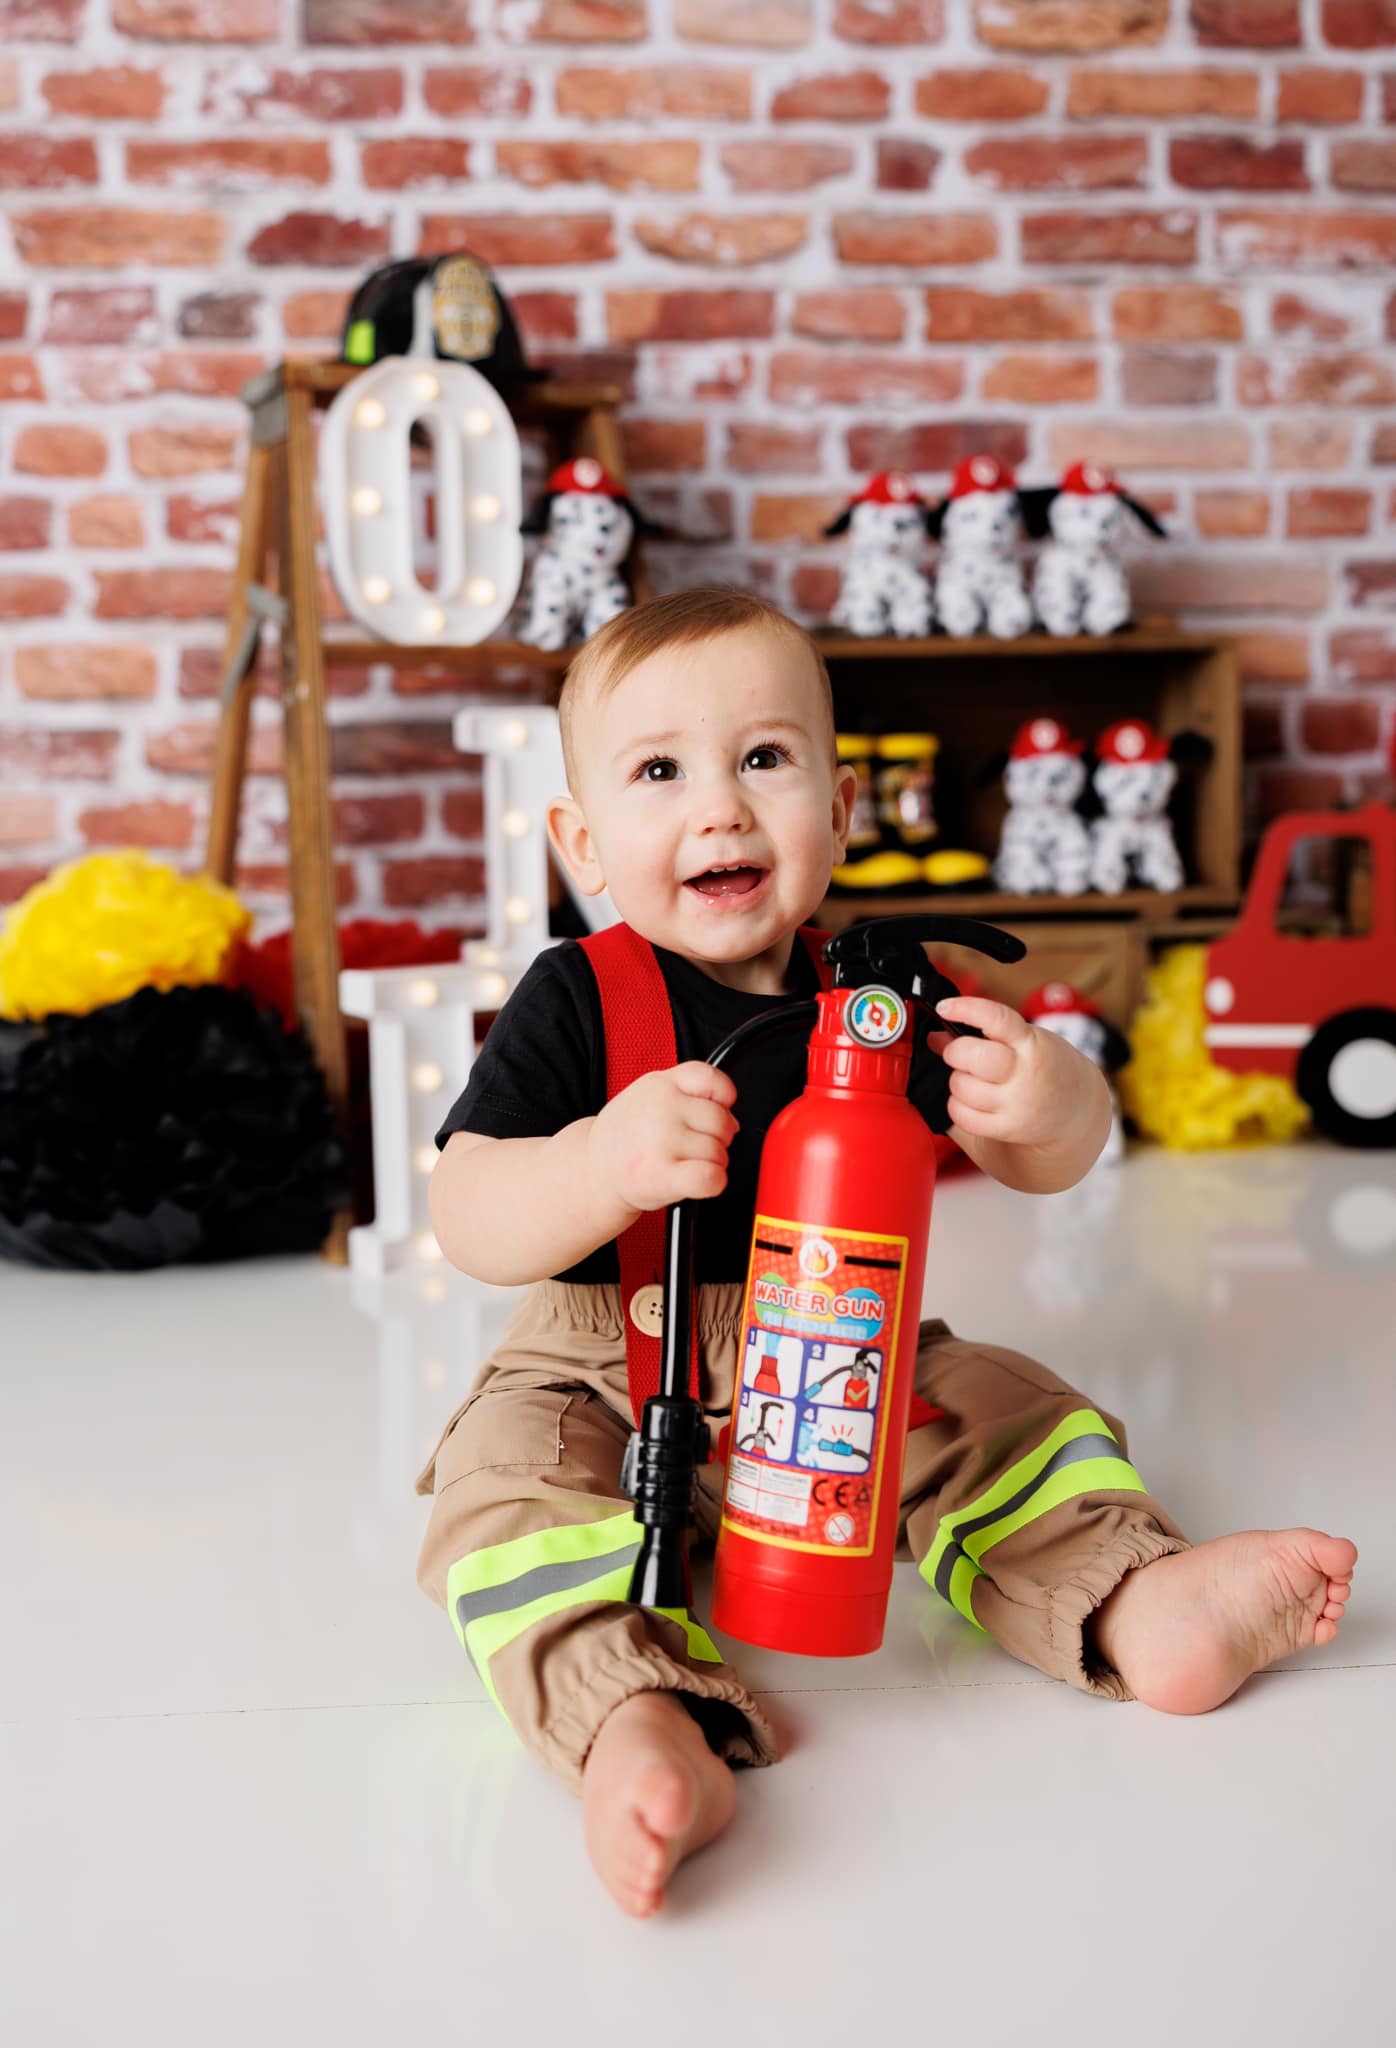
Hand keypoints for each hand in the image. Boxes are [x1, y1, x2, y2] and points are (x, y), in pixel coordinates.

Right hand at [588, 1062, 738, 1215]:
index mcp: (660, 1084)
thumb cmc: (628, 1136)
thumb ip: (690, 1091)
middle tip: (690, 1145)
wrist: (593, 1169)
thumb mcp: (650, 1094)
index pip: (710, 1078)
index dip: (722, 1097)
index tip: (717, 1109)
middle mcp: (660, 1108)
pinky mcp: (660, 1176)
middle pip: (722, 1121)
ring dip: (711, 1163)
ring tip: (682, 1163)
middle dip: (716, 1137)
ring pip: (719, 1153)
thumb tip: (731, 1117)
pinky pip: (710, 1178)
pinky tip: (697, 1181)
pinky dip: (714, 1182)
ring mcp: (660, 1141)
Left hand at [932, 995, 1109, 1152]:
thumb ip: (987, 1035)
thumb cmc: (1045, 1067)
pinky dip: (957, 1105)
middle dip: (954, 1051)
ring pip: (961, 1086)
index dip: (966, 1009)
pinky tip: (969, 1100)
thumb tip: (936, 1036)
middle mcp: (1024, 1073)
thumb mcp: (1026, 1040)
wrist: (1077, 1108)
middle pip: (972, 1057)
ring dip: (957, 1080)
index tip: (945, 1007)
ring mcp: (1016, 1102)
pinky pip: (963, 1116)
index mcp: (1031, 1042)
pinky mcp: (1007, 1128)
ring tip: (971, 1079)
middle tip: (958, 1052)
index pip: (996, 1019)